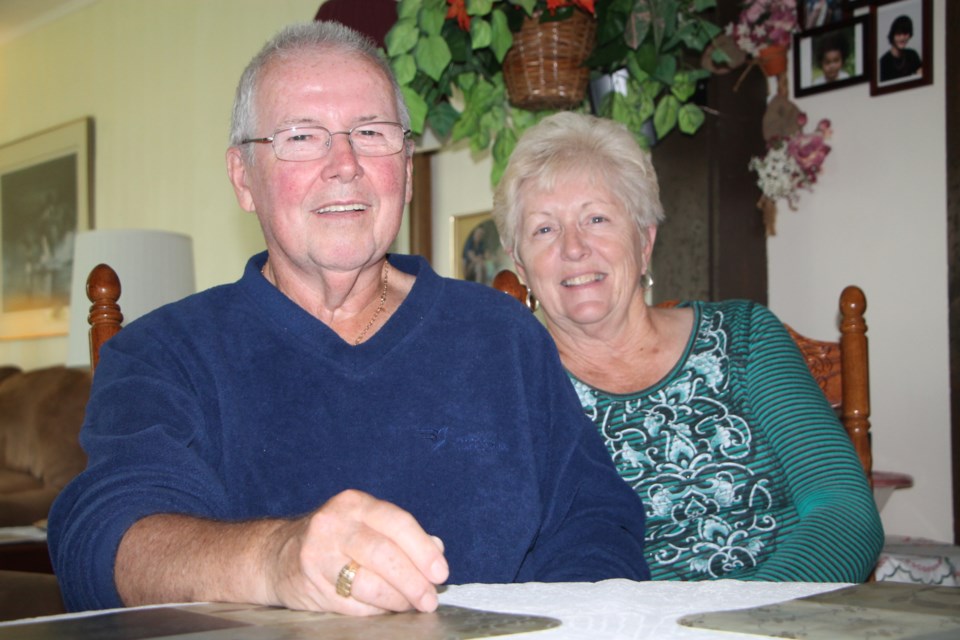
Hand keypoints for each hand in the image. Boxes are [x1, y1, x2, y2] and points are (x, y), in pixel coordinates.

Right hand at [264, 489, 448, 615]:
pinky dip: (376, 609)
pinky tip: (386, 608)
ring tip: (412, 605)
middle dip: (413, 581)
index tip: (440, 573)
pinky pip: (353, 603)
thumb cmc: (335, 538)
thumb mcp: (366, 523)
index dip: (423, 550)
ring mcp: (319, 555)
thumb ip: (402, 534)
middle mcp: (334, 524)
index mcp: (354, 504)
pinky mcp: (311, 585)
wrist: (277, 555)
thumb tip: (437, 549)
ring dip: (397, 599)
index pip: (397, 523)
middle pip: (383, 554)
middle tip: (429, 599)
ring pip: (368, 583)